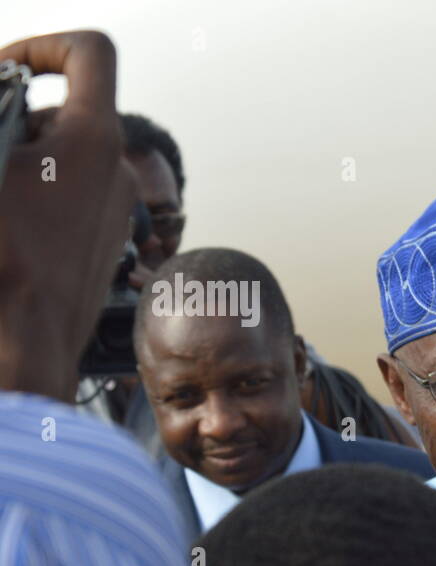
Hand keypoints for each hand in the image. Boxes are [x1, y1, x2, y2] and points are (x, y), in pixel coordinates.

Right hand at [0, 30, 136, 400]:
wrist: (24, 344)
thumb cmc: (2, 260)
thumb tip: (8, 95)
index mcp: (93, 139)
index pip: (91, 52)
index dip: (43, 45)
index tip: (5, 70)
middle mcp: (118, 170)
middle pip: (67, 110)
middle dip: (15, 117)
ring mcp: (117, 209)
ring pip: (65, 157)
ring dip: (23, 160)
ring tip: (0, 195)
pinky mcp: (106, 241)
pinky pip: (71, 198)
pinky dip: (37, 195)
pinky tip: (11, 224)